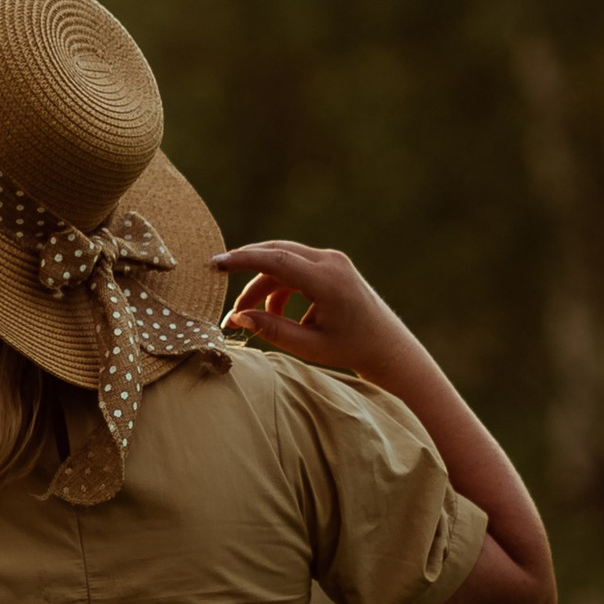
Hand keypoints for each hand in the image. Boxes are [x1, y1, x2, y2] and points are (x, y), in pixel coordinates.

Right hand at [212, 240, 415, 383]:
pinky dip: (278, 287)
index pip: (276, 261)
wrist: (386, 346)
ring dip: (261, 285)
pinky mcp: (330, 265)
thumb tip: (239, 317)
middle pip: (276, 253)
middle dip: (245, 267)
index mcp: (328, 281)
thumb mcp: (308, 346)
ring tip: (246, 316)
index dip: (243, 260)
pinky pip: (294, 268)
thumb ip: (272, 330)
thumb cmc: (350, 349)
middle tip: (217, 276)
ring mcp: (332, 261)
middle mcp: (330, 262)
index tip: (216, 264)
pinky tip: (274, 313)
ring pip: (282, 261)